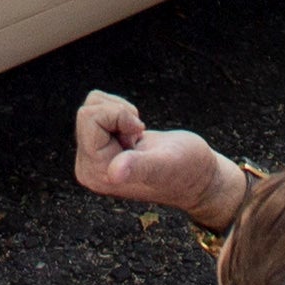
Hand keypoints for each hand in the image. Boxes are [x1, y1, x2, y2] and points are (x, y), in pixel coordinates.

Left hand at [72, 91, 240, 224]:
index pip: (88, 117)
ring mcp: (93, 159)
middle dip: (119, 114)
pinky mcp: (99, 148)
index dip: (118, 115)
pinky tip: (136, 136)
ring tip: (138, 138)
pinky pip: (98, 111)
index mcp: (96, 173)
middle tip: (139, 137)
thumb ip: (140, 167)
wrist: (197, 176)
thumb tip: (113, 174)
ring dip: (121, 113)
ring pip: (92, 107)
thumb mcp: (165, 165)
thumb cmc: (186, 171)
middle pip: (87, 112)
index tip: (139, 133)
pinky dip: (121, 114)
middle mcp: (88, 168)